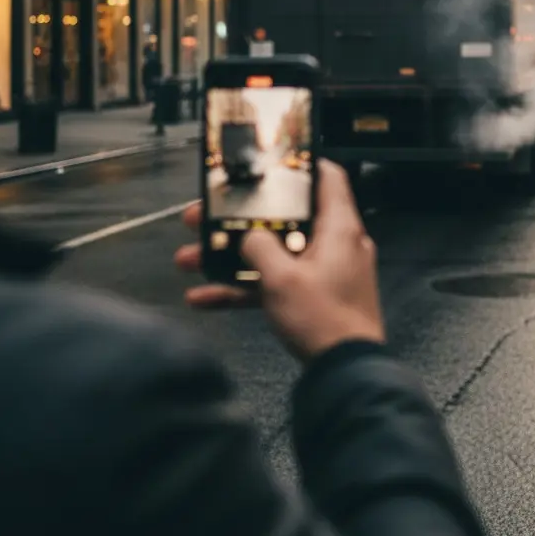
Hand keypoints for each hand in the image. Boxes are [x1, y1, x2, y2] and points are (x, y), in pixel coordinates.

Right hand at [175, 160, 385, 361]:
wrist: (344, 372)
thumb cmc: (323, 319)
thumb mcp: (282, 278)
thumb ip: (260, 247)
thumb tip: (249, 236)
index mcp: (338, 227)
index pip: (326, 178)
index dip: (299, 165)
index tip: (267, 163)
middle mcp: (335, 244)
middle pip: (284, 219)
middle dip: (241, 220)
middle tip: (204, 218)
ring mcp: (325, 272)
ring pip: (273, 253)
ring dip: (233, 257)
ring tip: (190, 259)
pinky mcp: (315, 298)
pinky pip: (276, 284)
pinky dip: (246, 288)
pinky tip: (204, 298)